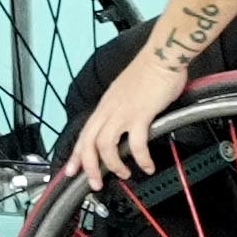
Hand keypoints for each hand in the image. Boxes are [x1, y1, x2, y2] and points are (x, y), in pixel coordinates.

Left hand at [72, 38, 190, 184]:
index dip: (77, 154)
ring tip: (124, 174)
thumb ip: (122, 107)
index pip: (85, 132)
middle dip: (89, 167)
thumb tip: (125, 124)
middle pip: (89, 142)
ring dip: (113, 165)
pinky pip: (136, 144)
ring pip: (106, 146)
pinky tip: (148, 166)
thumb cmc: (151, 69)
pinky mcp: (141, 114)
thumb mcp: (126, 90)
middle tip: (95, 183)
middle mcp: (110, 109)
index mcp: (106, 104)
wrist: (164, 54)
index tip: (71, 171)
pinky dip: (140, 159)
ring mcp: (123, 112)